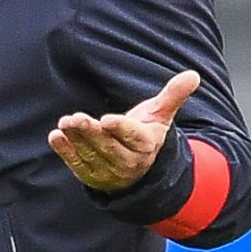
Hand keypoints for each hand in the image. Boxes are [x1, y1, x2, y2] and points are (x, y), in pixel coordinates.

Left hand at [51, 69, 195, 190]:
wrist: (139, 170)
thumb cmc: (147, 134)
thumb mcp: (161, 115)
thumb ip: (174, 96)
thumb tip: (194, 75)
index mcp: (145, 144)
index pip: (132, 136)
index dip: (120, 129)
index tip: (106, 120)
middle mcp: (128, 161)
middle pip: (108, 147)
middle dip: (92, 133)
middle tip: (77, 118)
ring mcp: (108, 171)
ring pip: (91, 154)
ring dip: (76, 139)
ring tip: (65, 123)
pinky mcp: (91, 176)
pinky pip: (77, 164)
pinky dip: (65, 151)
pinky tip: (56, 136)